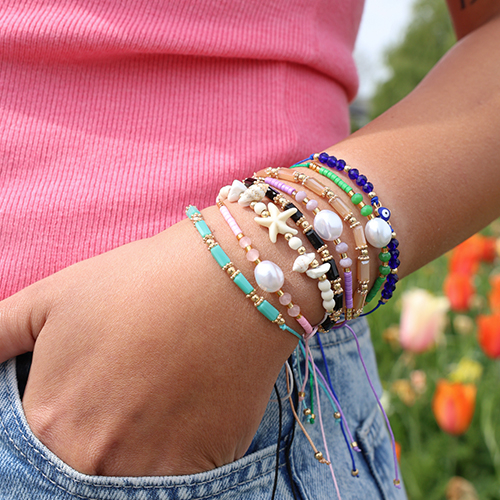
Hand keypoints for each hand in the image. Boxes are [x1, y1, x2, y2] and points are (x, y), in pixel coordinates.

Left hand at [0, 214, 296, 475]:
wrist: (230, 282)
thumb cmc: (141, 281)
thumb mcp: (54, 295)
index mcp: (49, 419)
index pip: (32, 453)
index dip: (62, 417)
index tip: (90, 394)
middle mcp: (93, 459)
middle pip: (80, 468)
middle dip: (96, 435)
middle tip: (128, 390)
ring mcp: (151, 469)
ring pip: (125, 477)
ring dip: (134, 447)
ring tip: (158, 394)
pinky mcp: (202, 467)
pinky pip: (175, 479)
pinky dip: (175, 450)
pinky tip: (186, 405)